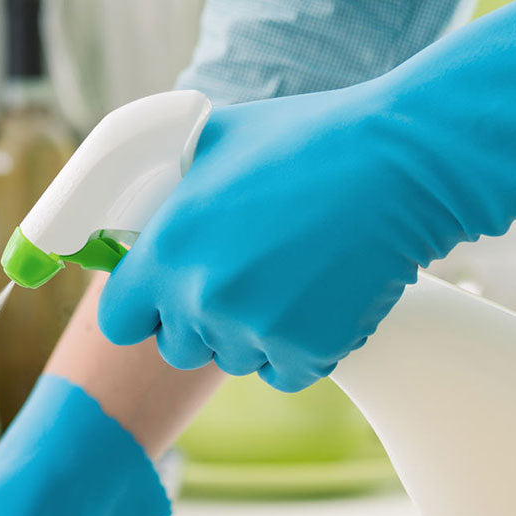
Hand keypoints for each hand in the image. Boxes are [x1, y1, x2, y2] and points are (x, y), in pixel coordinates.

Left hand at [97, 85, 437, 391]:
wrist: (396, 166)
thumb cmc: (308, 140)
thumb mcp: (215, 142)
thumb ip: (172, 188)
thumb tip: (150, 206)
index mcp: (167, 249)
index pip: (119, 321)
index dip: (142, 310)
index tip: (161, 300)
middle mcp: (201, 297)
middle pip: (177, 348)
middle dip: (201, 322)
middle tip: (242, 281)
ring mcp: (255, 330)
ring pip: (235, 359)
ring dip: (253, 333)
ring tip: (291, 278)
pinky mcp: (308, 352)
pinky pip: (285, 373)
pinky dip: (301, 349)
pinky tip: (319, 300)